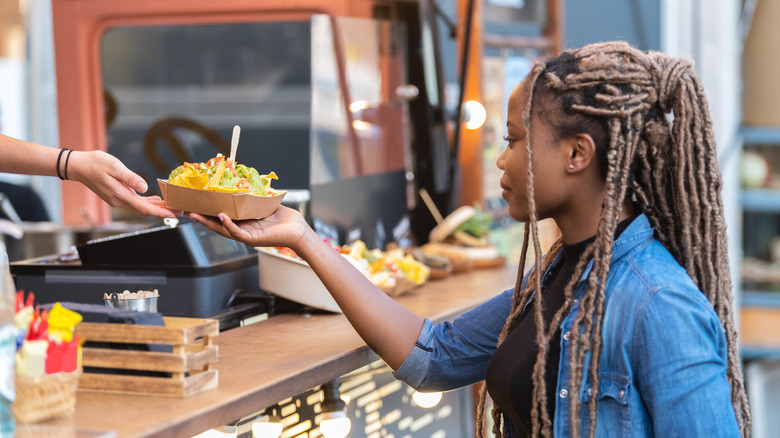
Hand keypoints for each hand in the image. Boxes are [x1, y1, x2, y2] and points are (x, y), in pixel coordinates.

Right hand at [68, 150, 176, 217]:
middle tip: (178, 210)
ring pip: (139, 207)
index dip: (159, 212)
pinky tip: (154, 199)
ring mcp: (116, 200)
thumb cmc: (95, 163)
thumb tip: (144, 188)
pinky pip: (134, 203)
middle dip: (161, 211)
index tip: (172, 213)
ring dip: (154, 207)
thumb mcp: (114, 167)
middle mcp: (119, 201)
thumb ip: (130, 178)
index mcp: (120, 195)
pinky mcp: (115, 196)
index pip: (144, 208)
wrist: (78, 166)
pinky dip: (145, 202)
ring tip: (169, 205)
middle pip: (143, 210)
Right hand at [187, 206, 309, 249]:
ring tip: (195, 214)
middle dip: (201, 218)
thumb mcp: (266, 204)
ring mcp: (246, 236)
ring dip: (208, 222)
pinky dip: (227, 224)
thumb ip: (254, 197)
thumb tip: (246, 181)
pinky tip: (220, 216)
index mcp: (244, 223)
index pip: (222, 218)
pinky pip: (237, 232)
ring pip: (222, 230)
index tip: (196, 203)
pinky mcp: (253, 239)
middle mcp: (242, 231)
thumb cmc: (286, 219)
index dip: (208, 212)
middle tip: (187, 210)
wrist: (299, 230)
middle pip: (217, 225)